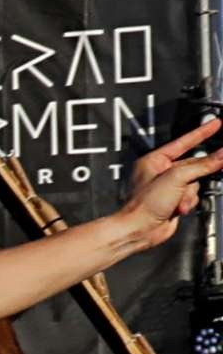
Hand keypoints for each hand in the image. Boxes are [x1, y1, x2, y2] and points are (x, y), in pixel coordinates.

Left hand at [121, 117, 222, 231]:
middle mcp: (160, 173)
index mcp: (154, 161)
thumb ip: (203, 165)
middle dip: (199, 173)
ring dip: (190, 194)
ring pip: (195, 182)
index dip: (202, 132)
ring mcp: (168, 188)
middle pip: (194, 164)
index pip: (183, 142)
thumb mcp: (177, 178)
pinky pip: (192, 196)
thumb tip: (221, 155)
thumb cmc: (144, 204)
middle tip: (219, 163)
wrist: (139, 229)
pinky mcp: (174, 201)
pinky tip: (178, 209)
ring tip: (178, 201)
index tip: (216, 124)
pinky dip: (189, 202)